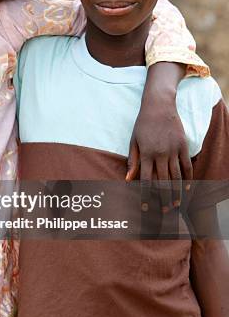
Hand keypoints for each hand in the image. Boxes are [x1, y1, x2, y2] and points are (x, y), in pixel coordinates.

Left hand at [126, 97, 192, 211]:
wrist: (159, 105)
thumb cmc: (143, 124)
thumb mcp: (134, 141)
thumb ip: (133, 160)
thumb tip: (127, 179)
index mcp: (146, 153)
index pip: (145, 179)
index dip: (145, 195)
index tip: (145, 207)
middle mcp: (161, 153)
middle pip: (163, 181)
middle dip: (162, 198)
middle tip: (163, 211)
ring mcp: (174, 150)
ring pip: (176, 176)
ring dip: (176, 192)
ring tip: (175, 204)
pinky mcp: (183, 145)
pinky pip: (187, 165)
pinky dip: (188, 178)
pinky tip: (187, 188)